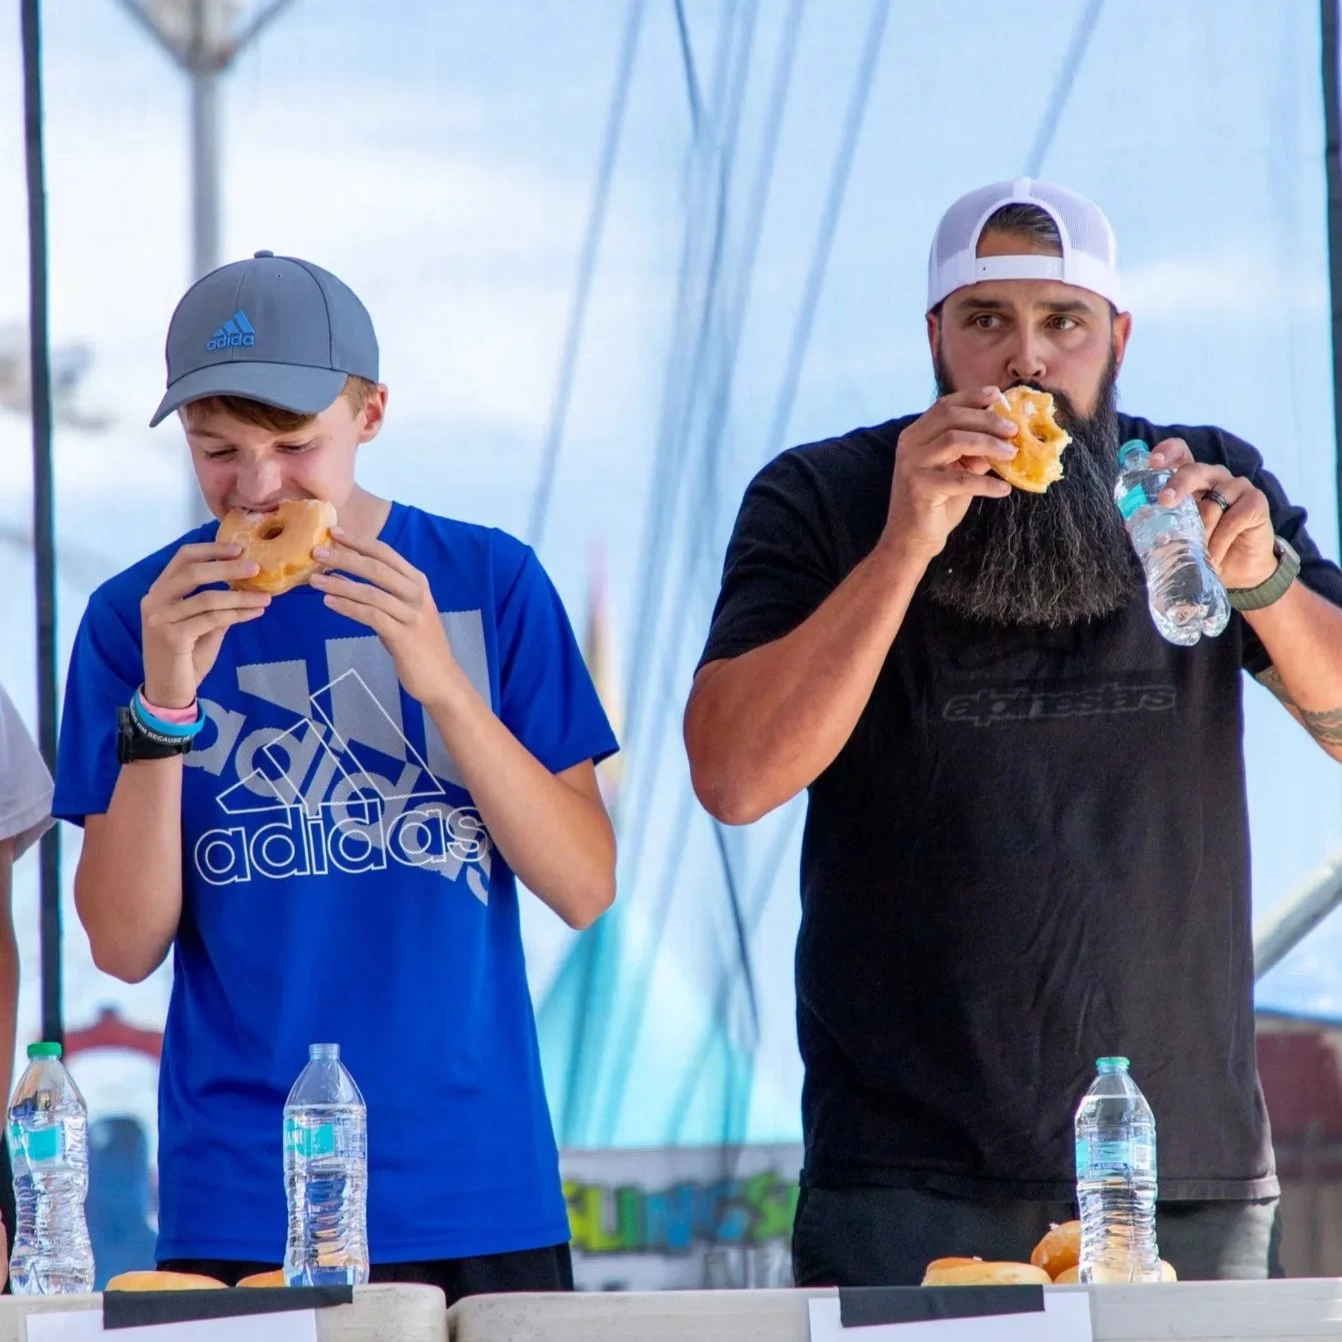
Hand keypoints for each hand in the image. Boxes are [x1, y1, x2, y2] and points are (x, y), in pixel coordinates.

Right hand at [141, 542, 269, 707]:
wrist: (169, 692)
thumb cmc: (186, 658)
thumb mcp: (203, 627)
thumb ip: (216, 606)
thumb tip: (244, 586)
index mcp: (159, 592)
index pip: (182, 559)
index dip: (211, 550)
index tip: (238, 548)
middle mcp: (154, 601)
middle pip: (193, 572)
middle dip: (227, 567)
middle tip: (256, 567)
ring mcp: (160, 619)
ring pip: (207, 598)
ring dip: (241, 596)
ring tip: (266, 597)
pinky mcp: (172, 637)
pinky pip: (212, 619)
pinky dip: (237, 614)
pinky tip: (255, 612)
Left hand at [311, 530, 460, 707]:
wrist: (441, 678)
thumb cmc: (419, 644)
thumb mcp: (406, 611)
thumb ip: (384, 593)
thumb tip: (344, 578)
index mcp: (418, 582)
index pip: (385, 553)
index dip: (359, 541)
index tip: (334, 532)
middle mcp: (417, 594)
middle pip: (376, 568)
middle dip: (344, 558)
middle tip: (317, 552)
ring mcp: (412, 614)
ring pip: (370, 592)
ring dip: (339, 584)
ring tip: (315, 580)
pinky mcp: (404, 636)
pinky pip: (370, 616)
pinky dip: (347, 607)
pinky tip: (329, 602)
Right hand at [881, 387, 1015, 560]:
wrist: (912, 539)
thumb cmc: (937, 503)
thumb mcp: (959, 470)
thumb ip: (975, 451)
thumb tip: (1006, 434)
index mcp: (916, 435)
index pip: (945, 406)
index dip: (972, 397)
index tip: (998, 395)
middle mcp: (910, 445)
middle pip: (951, 417)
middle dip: (986, 420)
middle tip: (1013, 430)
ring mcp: (912, 465)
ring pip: (955, 440)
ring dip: (989, 444)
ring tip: (1012, 454)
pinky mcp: (919, 488)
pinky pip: (960, 479)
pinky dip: (986, 484)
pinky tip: (1003, 489)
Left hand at [1149, 439, 1277, 589]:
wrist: (1236, 570)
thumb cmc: (1203, 546)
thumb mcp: (1178, 533)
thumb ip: (1159, 523)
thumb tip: (1130, 523)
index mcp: (1192, 478)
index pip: (1181, 453)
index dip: (1167, 452)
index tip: (1153, 462)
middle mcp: (1214, 476)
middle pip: (1195, 471)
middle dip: (1178, 484)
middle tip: (1165, 501)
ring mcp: (1238, 487)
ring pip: (1212, 504)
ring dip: (1200, 533)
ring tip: (1197, 553)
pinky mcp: (1256, 502)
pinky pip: (1232, 520)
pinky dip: (1219, 542)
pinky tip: (1214, 556)